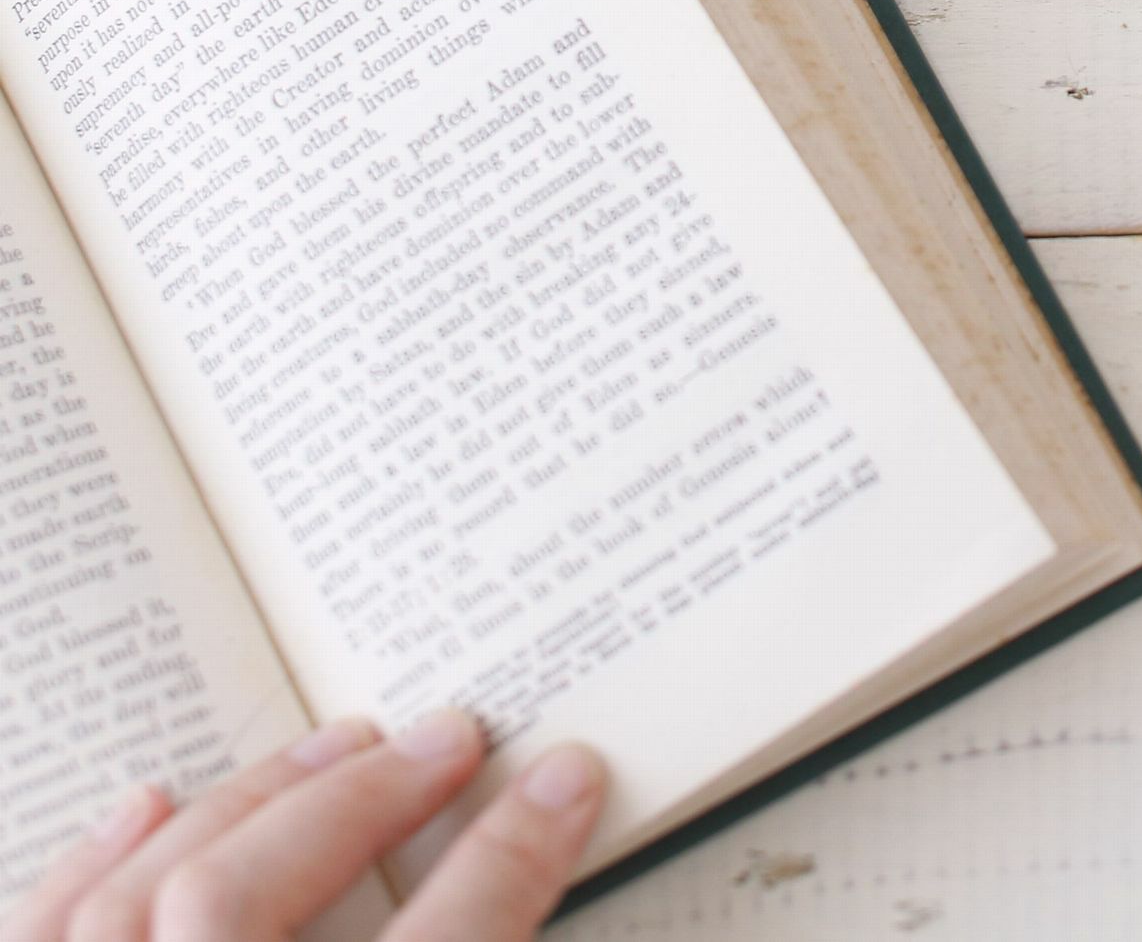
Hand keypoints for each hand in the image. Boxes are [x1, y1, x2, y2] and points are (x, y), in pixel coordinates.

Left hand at [6, 712, 603, 941]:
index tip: (570, 778)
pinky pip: (41, 938)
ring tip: (336, 746)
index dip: (514, 860)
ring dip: (253, 806)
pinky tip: (151, 802)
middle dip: (367, 803)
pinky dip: (89, 866)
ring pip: (150, 898)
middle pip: (255, 902)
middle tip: (449, 738)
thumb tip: (542, 836)